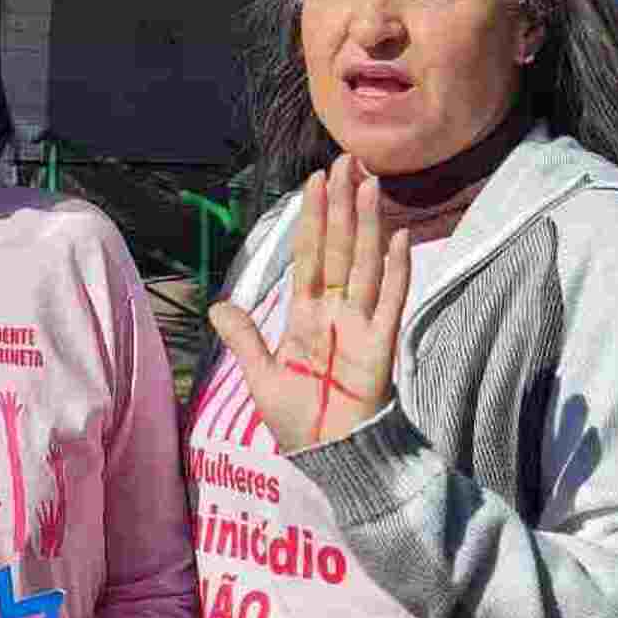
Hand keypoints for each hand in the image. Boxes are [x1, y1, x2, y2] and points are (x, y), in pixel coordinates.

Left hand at [208, 153, 409, 453]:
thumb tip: (217, 307)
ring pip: (364, 263)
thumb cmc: (299, 420)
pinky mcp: (380, 346)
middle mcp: (336, 312)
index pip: (309, 256)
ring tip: (369, 183)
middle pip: (338, 248)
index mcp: (306, 316)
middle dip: (340, 206)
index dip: (311, 220)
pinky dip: (396, 270)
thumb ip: (244, 338)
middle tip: (345, 161)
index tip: (314, 183)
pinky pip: (390, 301)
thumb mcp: (261, 375)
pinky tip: (399, 237)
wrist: (327, 456)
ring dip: (368, 224)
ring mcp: (361, 325)